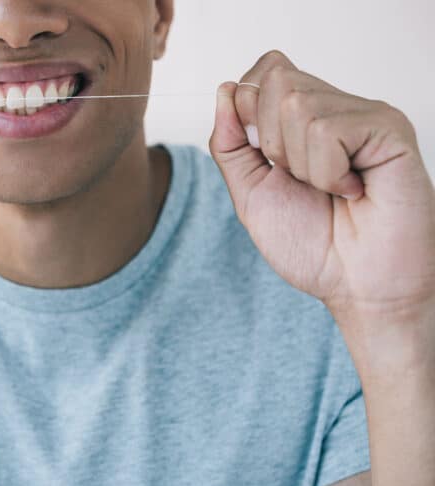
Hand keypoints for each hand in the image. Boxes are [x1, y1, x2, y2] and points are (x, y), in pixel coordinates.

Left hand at [209, 50, 434, 332]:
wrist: (355, 286)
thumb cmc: (312, 244)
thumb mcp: (250, 192)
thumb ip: (230, 144)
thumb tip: (225, 88)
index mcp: (304, 117)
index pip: (265, 70)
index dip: (249, 110)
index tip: (268, 160)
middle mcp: (336, 107)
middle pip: (275, 80)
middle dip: (271, 144)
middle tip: (303, 182)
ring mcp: (365, 115)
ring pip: (297, 105)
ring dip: (301, 165)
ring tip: (331, 190)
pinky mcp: (390, 128)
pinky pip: (327, 130)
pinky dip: (327, 173)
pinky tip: (352, 191)